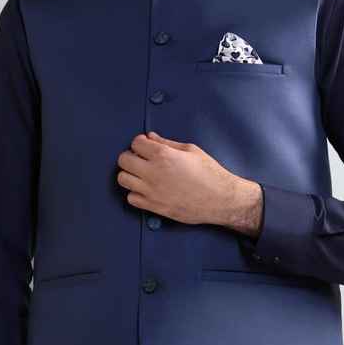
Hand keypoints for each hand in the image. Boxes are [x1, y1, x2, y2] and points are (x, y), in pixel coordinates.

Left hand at [116, 131, 238, 226]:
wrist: (220, 199)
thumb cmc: (210, 174)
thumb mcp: (191, 150)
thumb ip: (167, 143)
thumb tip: (151, 137)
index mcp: (163, 155)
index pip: (135, 143)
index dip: (140, 142)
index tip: (146, 146)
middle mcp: (153, 172)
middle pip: (123, 160)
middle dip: (131, 156)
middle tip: (141, 159)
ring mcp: (151, 191)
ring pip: (123, 179)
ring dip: (130, 174)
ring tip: (142, 174)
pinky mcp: (154, 206)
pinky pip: (131, 198)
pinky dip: (135, 193)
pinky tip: (146, 189)